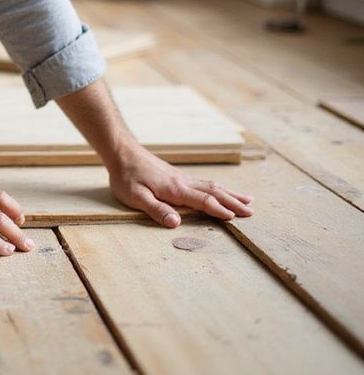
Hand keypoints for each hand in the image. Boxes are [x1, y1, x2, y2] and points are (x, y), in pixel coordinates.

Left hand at [108, 142, 253, 226]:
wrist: (121, 151)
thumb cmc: (126, 176)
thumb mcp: (135, 196)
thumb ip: (156, 210)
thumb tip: (176, 223)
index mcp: (175, 190)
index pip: (204, 201)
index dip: (220, 210)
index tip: (237, 218)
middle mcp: (183, 182)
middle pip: (214, 192)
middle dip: (233, 202)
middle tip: (252, 212)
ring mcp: (181, 177)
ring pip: (211, 185)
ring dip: (230, 193)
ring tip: (247, 199)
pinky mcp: (177, 175)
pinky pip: (203, 182)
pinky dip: (218, 187)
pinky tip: (220, 190)